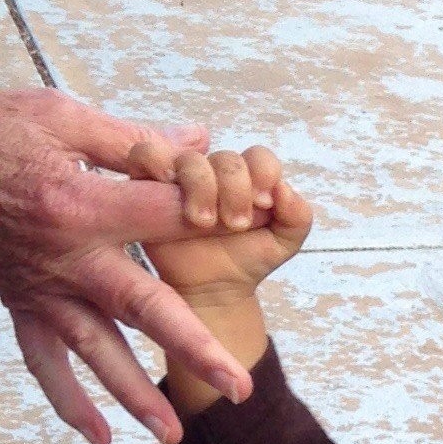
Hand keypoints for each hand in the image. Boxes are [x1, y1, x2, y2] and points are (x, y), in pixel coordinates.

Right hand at [0, 86, 261, 443]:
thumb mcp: (61, 118)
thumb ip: (132, 139)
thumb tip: (197, 141)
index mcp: (82, 206)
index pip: (166, 218)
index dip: (211, 217)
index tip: (252, 220)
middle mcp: (66, 257)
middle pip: (144, 308)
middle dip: (194, 348)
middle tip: (237, 386)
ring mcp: (42, 289)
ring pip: (96, 349)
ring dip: (135, 394)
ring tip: (175, 433)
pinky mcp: (21, 305)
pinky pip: (44, 361)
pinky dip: (68, 401)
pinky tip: (100, 436)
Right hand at [143, 146, 311, 299]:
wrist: (214, 288)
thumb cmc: (247, 259)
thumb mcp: (285, 242)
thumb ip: (297, 215)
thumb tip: (284, 189)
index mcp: (249, 177)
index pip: (258, 156)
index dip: (264, 174)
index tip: (264, 204)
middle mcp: (214, 171)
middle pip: (225, 159)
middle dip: (235, 191)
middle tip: (235, 224)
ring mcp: (181, 177)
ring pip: (189, 159)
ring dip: (201, 187)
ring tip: (205, 222)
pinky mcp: (148, 185)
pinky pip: (145, 155)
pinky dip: (157, 163)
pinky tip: (169, 189)